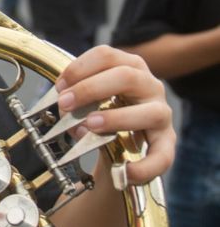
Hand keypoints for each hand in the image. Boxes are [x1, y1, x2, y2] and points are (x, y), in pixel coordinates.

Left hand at [54, 46, 174, 184]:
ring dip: (116, 118)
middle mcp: (149, 86)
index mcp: (128, 67)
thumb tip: (62, 105)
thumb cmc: (102, 112)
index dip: (79, 68)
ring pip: (150, 112)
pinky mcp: (166, 143)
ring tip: (90, 126)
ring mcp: (161, 114)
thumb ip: (74, 98)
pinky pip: (162, 156)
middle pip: (126, 76)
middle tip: (65, 104)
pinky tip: (126, 172)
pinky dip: (144, 166)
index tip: (59, 86)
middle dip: (91, 89)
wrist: (120, 144)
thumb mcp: (87, 99)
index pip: (106, 55)